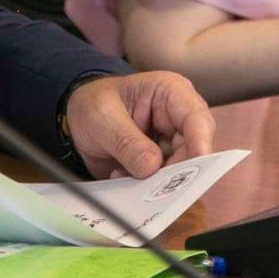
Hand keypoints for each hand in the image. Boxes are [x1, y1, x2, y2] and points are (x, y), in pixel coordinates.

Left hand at [65, 71, 215, 179]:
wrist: (78, 119)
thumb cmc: (94, 104)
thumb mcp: (103, 118)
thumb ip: (127, 142)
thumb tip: (151, 167)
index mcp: (171, 92)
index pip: (195, 118)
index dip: (200, 143)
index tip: (197, 168)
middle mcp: (178, 118)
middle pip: (193, 149)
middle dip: (173, 170)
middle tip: (149, 184)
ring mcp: (171, 142)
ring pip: (180, 169)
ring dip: (154, 180)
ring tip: (123, 175)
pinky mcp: (162, 162)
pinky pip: (163, 181)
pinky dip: (145, 185)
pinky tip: (121, 176)